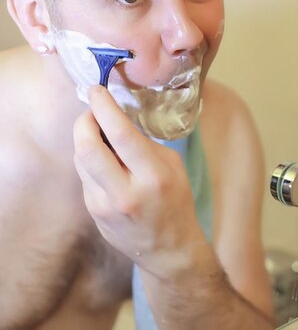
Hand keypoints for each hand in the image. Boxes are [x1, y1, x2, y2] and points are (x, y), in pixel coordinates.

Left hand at [73, 85, 205, 278]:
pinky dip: (91, 163)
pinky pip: (85, 177)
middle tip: (91, 111)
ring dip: (85, 141)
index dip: (104, 107)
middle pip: (87, 147)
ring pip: (81, 161)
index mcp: (154, 176)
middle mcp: (126, 192)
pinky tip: (105, 163)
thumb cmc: (176, 201)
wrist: (168, 247)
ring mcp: (106, 206)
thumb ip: (144, 145)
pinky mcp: (94, 213)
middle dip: (84, 122)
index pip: (120, 134)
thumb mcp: (172, 167)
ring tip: (99, 134)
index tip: (96, 90)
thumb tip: (116, 121)